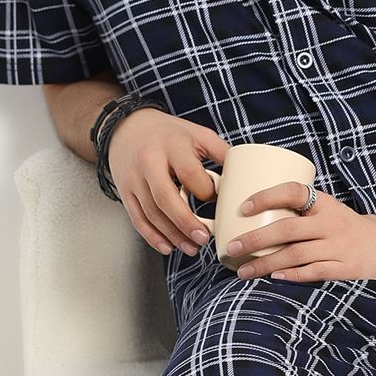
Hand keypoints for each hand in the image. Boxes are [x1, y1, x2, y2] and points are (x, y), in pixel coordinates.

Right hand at [107, 109, 230, 256]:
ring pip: (151, 213)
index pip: (189, 174)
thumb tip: (250, 175)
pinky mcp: (124, 191)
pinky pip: (137, 218)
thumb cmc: (169, 133)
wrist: (127, 128)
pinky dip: (152, 236)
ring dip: (172, 235)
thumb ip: (222, 153)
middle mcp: (149, 162)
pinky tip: (168, 247)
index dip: (206, 191)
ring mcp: (134, 178)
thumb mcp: (197, 134)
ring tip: (192, 248)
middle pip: (166, 198)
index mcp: (172, 146)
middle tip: (204, 239)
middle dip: (186, 223)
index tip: (217, 200)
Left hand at [225, 182, 375, 282]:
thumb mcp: (327, 210)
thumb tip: (251, 218)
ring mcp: (338, 246)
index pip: (293, 192)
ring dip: (266, 263)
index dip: (266, 197)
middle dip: (256, 239)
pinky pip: (314, 271)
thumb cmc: (345, 227)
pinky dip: (293, 275)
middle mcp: (330, 223)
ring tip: (244, 271)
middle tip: (232, 248)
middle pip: (287, 229)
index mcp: (323, 203)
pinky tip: (275, 278)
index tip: (243, 208)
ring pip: (296, 254)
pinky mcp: (345, 267)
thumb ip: (299, 212)